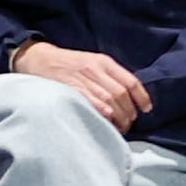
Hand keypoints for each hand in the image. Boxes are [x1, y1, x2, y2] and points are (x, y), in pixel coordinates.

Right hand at [17, 41, 151, 131]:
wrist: (39, 58)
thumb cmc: (68, 64)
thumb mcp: (92, 63)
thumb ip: (108, 76)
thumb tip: (127, 97)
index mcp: (104, 62)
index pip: (130, 80)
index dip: (141, 96)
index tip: (147, 109)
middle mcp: (96, 69)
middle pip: (121, 93)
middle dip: (129, 111)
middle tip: (129, 124)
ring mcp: (83, 78)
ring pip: (109, 99)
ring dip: (118, 116)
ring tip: (120, 127)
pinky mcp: (70, 88)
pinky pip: (91, 101)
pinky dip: (102, 112)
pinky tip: (106, 120)